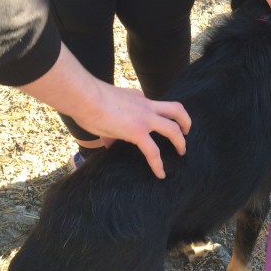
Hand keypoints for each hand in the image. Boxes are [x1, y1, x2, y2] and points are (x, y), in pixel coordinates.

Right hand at [18, 44, 190, 178]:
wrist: (83, 95)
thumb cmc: (86, 100)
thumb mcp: (104, 106)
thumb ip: (110, 123)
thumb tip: (108, 143)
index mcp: (137, 97)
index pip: (154, 105)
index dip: (155, 115)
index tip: (153, 126)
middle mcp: (145, 105)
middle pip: (176, 109)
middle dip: (185, 121)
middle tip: (186, 132)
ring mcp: (144, 117)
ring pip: (173, 128)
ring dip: (180, 141)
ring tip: (181, 152)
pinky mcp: (137, 131)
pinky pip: (153, 151)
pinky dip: (158, 164)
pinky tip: (160, 174)